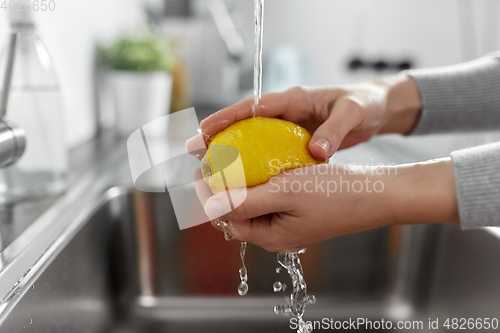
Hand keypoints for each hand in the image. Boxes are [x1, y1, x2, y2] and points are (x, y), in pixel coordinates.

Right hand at [191, 74, 421, 160]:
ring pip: (252, 138)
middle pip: (244, 122)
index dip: (227, 116)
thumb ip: (334, 131)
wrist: (377, 109)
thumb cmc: (364, 104)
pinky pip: (268, 150)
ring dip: (231, 151)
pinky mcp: (294, 139)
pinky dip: (253, 162)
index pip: (253, 105)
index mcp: (293, 98)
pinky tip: (244, 179)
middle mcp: (285, 111)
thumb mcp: (353, 113)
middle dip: (217, 135)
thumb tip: (315, 152)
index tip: (204, 130)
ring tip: (209, 168)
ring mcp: (288, 126)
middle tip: (193, 152)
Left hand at [201, 159, 457, 251]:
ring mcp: (289, 223)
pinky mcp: (299, 211)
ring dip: (239, 185)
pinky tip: (259, 164)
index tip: (199, 168)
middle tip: (212, 162)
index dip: (207, 194)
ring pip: (253, 205)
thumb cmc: (333, 193)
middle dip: (220, 189)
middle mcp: (276, 234)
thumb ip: (245, 202)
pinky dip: (259, 183)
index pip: (226, 217)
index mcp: (270, 236)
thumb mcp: (285, 193)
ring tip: (231, 161)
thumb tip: (209, 206)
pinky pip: (271, 199)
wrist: (374, 194)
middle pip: (236, 212)